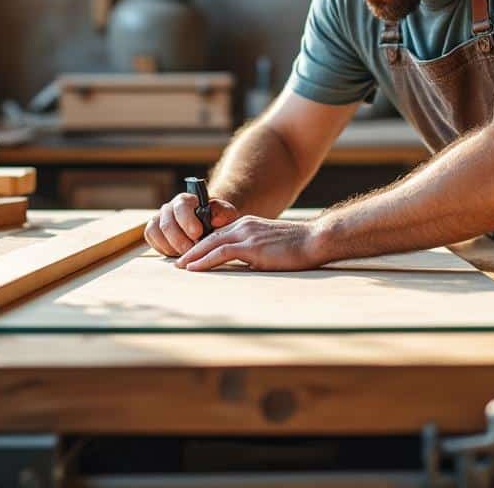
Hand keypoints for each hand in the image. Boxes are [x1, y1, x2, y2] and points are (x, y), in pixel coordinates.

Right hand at [144, 192, 239, 256]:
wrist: (208, 222)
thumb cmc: (216, 217)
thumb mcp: (225, 213)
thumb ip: (222, 213)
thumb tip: (215, 220)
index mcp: (185, 200)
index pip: (181, 207)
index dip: (187, 222)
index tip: (198, 234)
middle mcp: (169, 208)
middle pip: (167, 225)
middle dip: (180, 242)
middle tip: (193, 250)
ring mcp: (159, 219)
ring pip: (156, 232)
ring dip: (172, 247)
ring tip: (187, 253)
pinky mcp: (154, 231)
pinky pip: (152, 240)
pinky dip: (164, 249)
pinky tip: (177, 253)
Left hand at [175, 216, 327, 271]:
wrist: (315, 240)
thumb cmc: (298, 247)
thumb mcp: (271, 248)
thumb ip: (254, 253)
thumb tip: (244, 268)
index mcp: (248, 225)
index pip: (218, 235)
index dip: (201, 246)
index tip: (190, 257)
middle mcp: (244, 226)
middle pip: (209, 237)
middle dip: (191, 250)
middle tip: (177, 262)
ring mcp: (247, 234)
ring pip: (211, 244)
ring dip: (193, 256)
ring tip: (180, 267)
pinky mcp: (251, 246)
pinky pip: (221, 253)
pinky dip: (204, 261)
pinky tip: (194, 269)